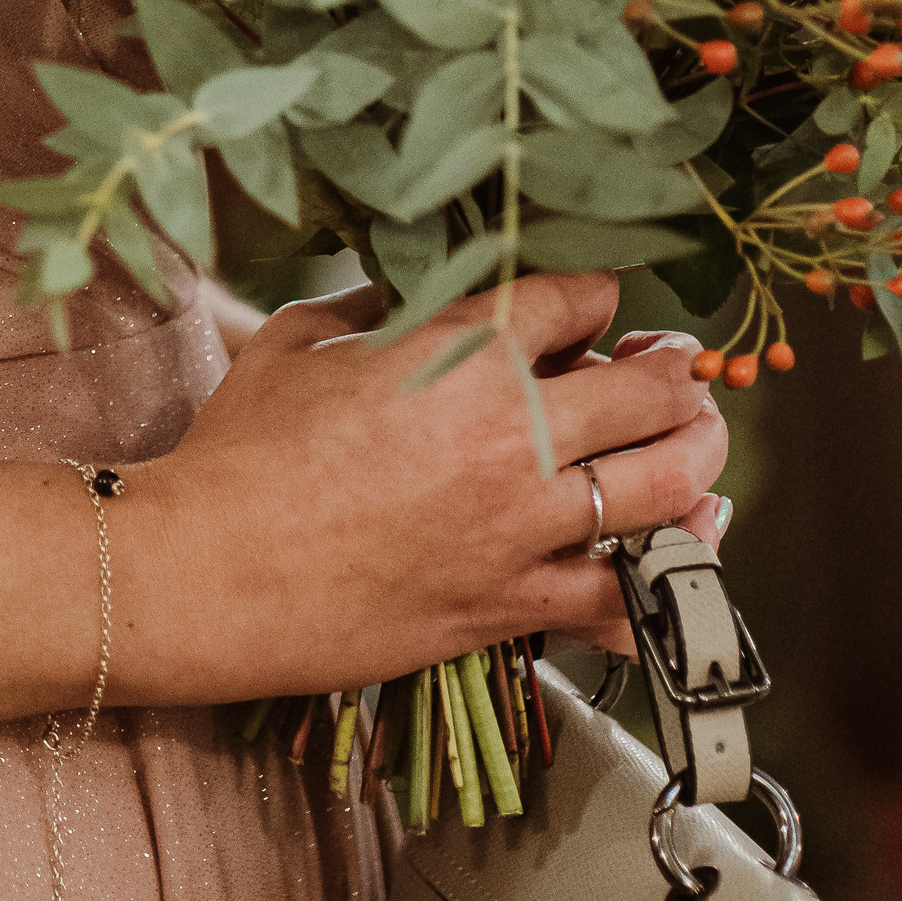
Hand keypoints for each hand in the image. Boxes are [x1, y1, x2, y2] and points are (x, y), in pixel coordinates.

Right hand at [123, 271, 727, 702]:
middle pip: (651, 388)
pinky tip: (670, 563)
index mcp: (459, 354)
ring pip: (667, 488)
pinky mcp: (509, 607)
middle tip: (673, 366)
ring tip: (695, 445)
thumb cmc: (235, 454)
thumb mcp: (293, 344)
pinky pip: (623, 603)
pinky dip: (662, 584)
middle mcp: (510, 435)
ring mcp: (520, 528)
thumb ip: (362, 308)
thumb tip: (397, 295)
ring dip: (697, 458)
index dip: (600, 293)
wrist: (204, 572)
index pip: (576, 299)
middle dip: (674, 368)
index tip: (599, 302)